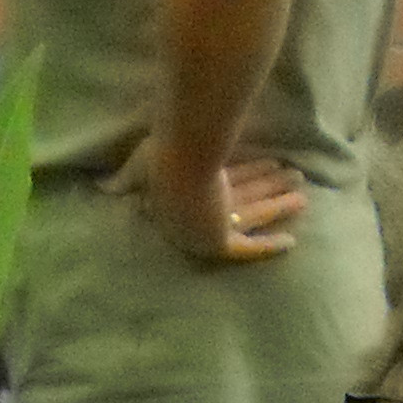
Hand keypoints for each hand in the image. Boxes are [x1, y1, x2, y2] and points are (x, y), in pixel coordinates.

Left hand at [105, 141, 306, 263]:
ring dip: (276, 203)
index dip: (244, 175)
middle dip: (266, 189)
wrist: (181, 158)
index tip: (267, 165)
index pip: (215, 190)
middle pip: (237, 201)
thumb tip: (103, 186)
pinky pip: (248, 248)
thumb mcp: (139, 163)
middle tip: (290, 179)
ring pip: (251, 214)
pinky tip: (290, 242)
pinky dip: (268, 246)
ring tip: (300, 191)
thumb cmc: (162, 154)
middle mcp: (192, 220)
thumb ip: (123, 178)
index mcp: (176, 201)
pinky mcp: (219, 242)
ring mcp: (207, 230)